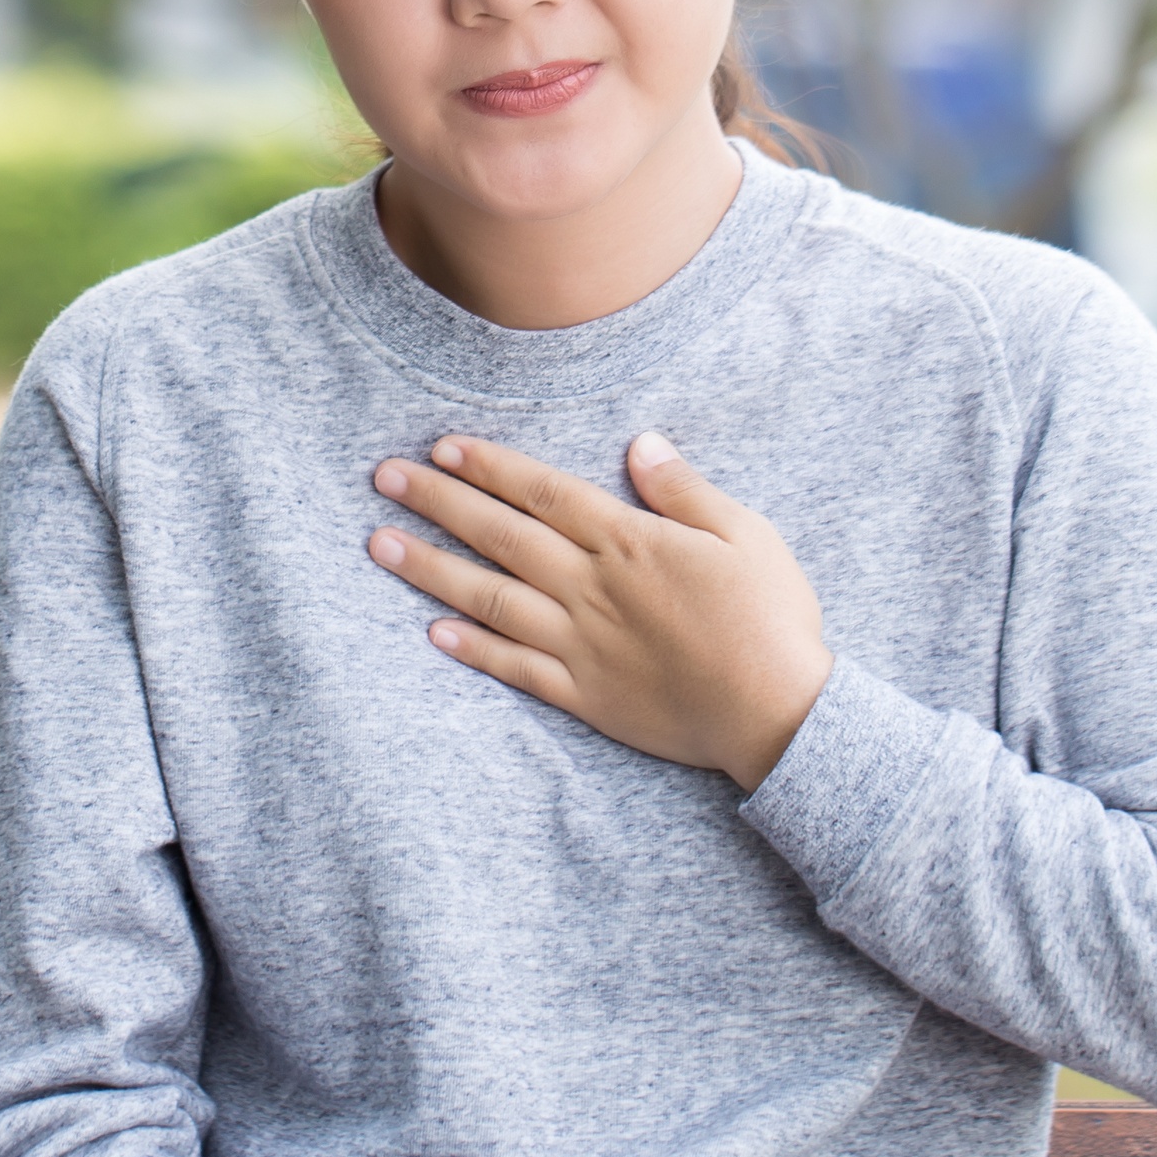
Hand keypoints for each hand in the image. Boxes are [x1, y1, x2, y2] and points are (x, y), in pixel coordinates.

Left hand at [368, 432, 832, 791]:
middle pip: (499, 535)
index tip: (441, 448)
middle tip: (382, 478)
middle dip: (437, 502)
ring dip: (431, 569)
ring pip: (489, 598)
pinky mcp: (583, 694)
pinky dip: (470, 649)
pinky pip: (514, 667)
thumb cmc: (770, 620)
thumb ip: (684, 490)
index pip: (542, 492)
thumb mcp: (745, 535)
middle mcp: (591, 587)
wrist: (776, 713)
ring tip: (380, 545)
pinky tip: (431, 631)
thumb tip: (640, 444)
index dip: (488, 467)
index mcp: (628, 542)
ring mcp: (581, 643)